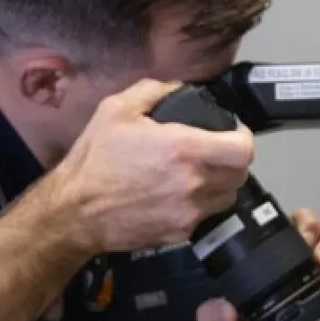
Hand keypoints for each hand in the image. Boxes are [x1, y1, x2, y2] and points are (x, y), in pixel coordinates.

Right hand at [54, 79, 253, 254]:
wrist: (76, 212)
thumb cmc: (94, 162)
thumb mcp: (116, 109)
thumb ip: (153, 91)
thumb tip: (176, 88)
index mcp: (183, 149)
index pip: (242, 148)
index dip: (243, 137)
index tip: (232, 131)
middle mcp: (192, 183)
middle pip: (240, 174)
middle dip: (232, 159)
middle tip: (214, 150)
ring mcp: (189, 212)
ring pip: (226, 197)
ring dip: (220, 183)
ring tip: (198, 173)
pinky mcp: (180, 233)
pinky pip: (204, 216)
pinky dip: (199, 204)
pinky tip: (177, 194)